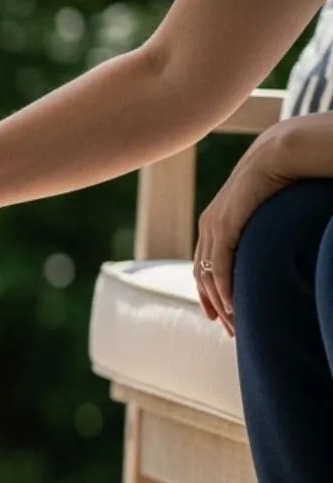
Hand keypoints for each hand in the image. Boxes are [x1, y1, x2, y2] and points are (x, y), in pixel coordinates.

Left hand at [195, 122, 299, 335]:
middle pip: (202, 277)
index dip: (212, 292)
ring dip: (221, 304)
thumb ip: (260, 232)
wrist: (278, 153)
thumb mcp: (265, 213)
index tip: (223, 315)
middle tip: (229, 329)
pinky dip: (224, 290)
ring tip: (234, 326)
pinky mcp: (223, 228)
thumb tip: (275, 246)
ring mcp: (213, 228)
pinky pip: (219, 268)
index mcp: (215, 223)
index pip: (205, 266)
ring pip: (208, 277)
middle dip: (214, 305)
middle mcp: (208, 227)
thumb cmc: (280, 179)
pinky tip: (233, 309)